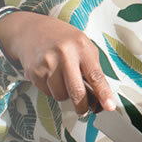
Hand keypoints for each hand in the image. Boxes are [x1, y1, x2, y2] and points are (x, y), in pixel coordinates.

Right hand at [0, 11, 115, 114]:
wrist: (32, 31)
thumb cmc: (62, 39)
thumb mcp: (82, 46)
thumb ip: (92, 68)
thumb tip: (98, 97)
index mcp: (81, 46)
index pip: (95, 75)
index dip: (103, 93)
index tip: (109, 106)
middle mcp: (64, 54)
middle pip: (77, 92)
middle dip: (82, 106)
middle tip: (84, 110)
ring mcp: (47, 63)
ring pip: (61, 95)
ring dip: (64, 93)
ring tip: (61, 78)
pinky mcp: (34, 72)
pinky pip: (47, 93)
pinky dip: (51, 89)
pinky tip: (49, 75)